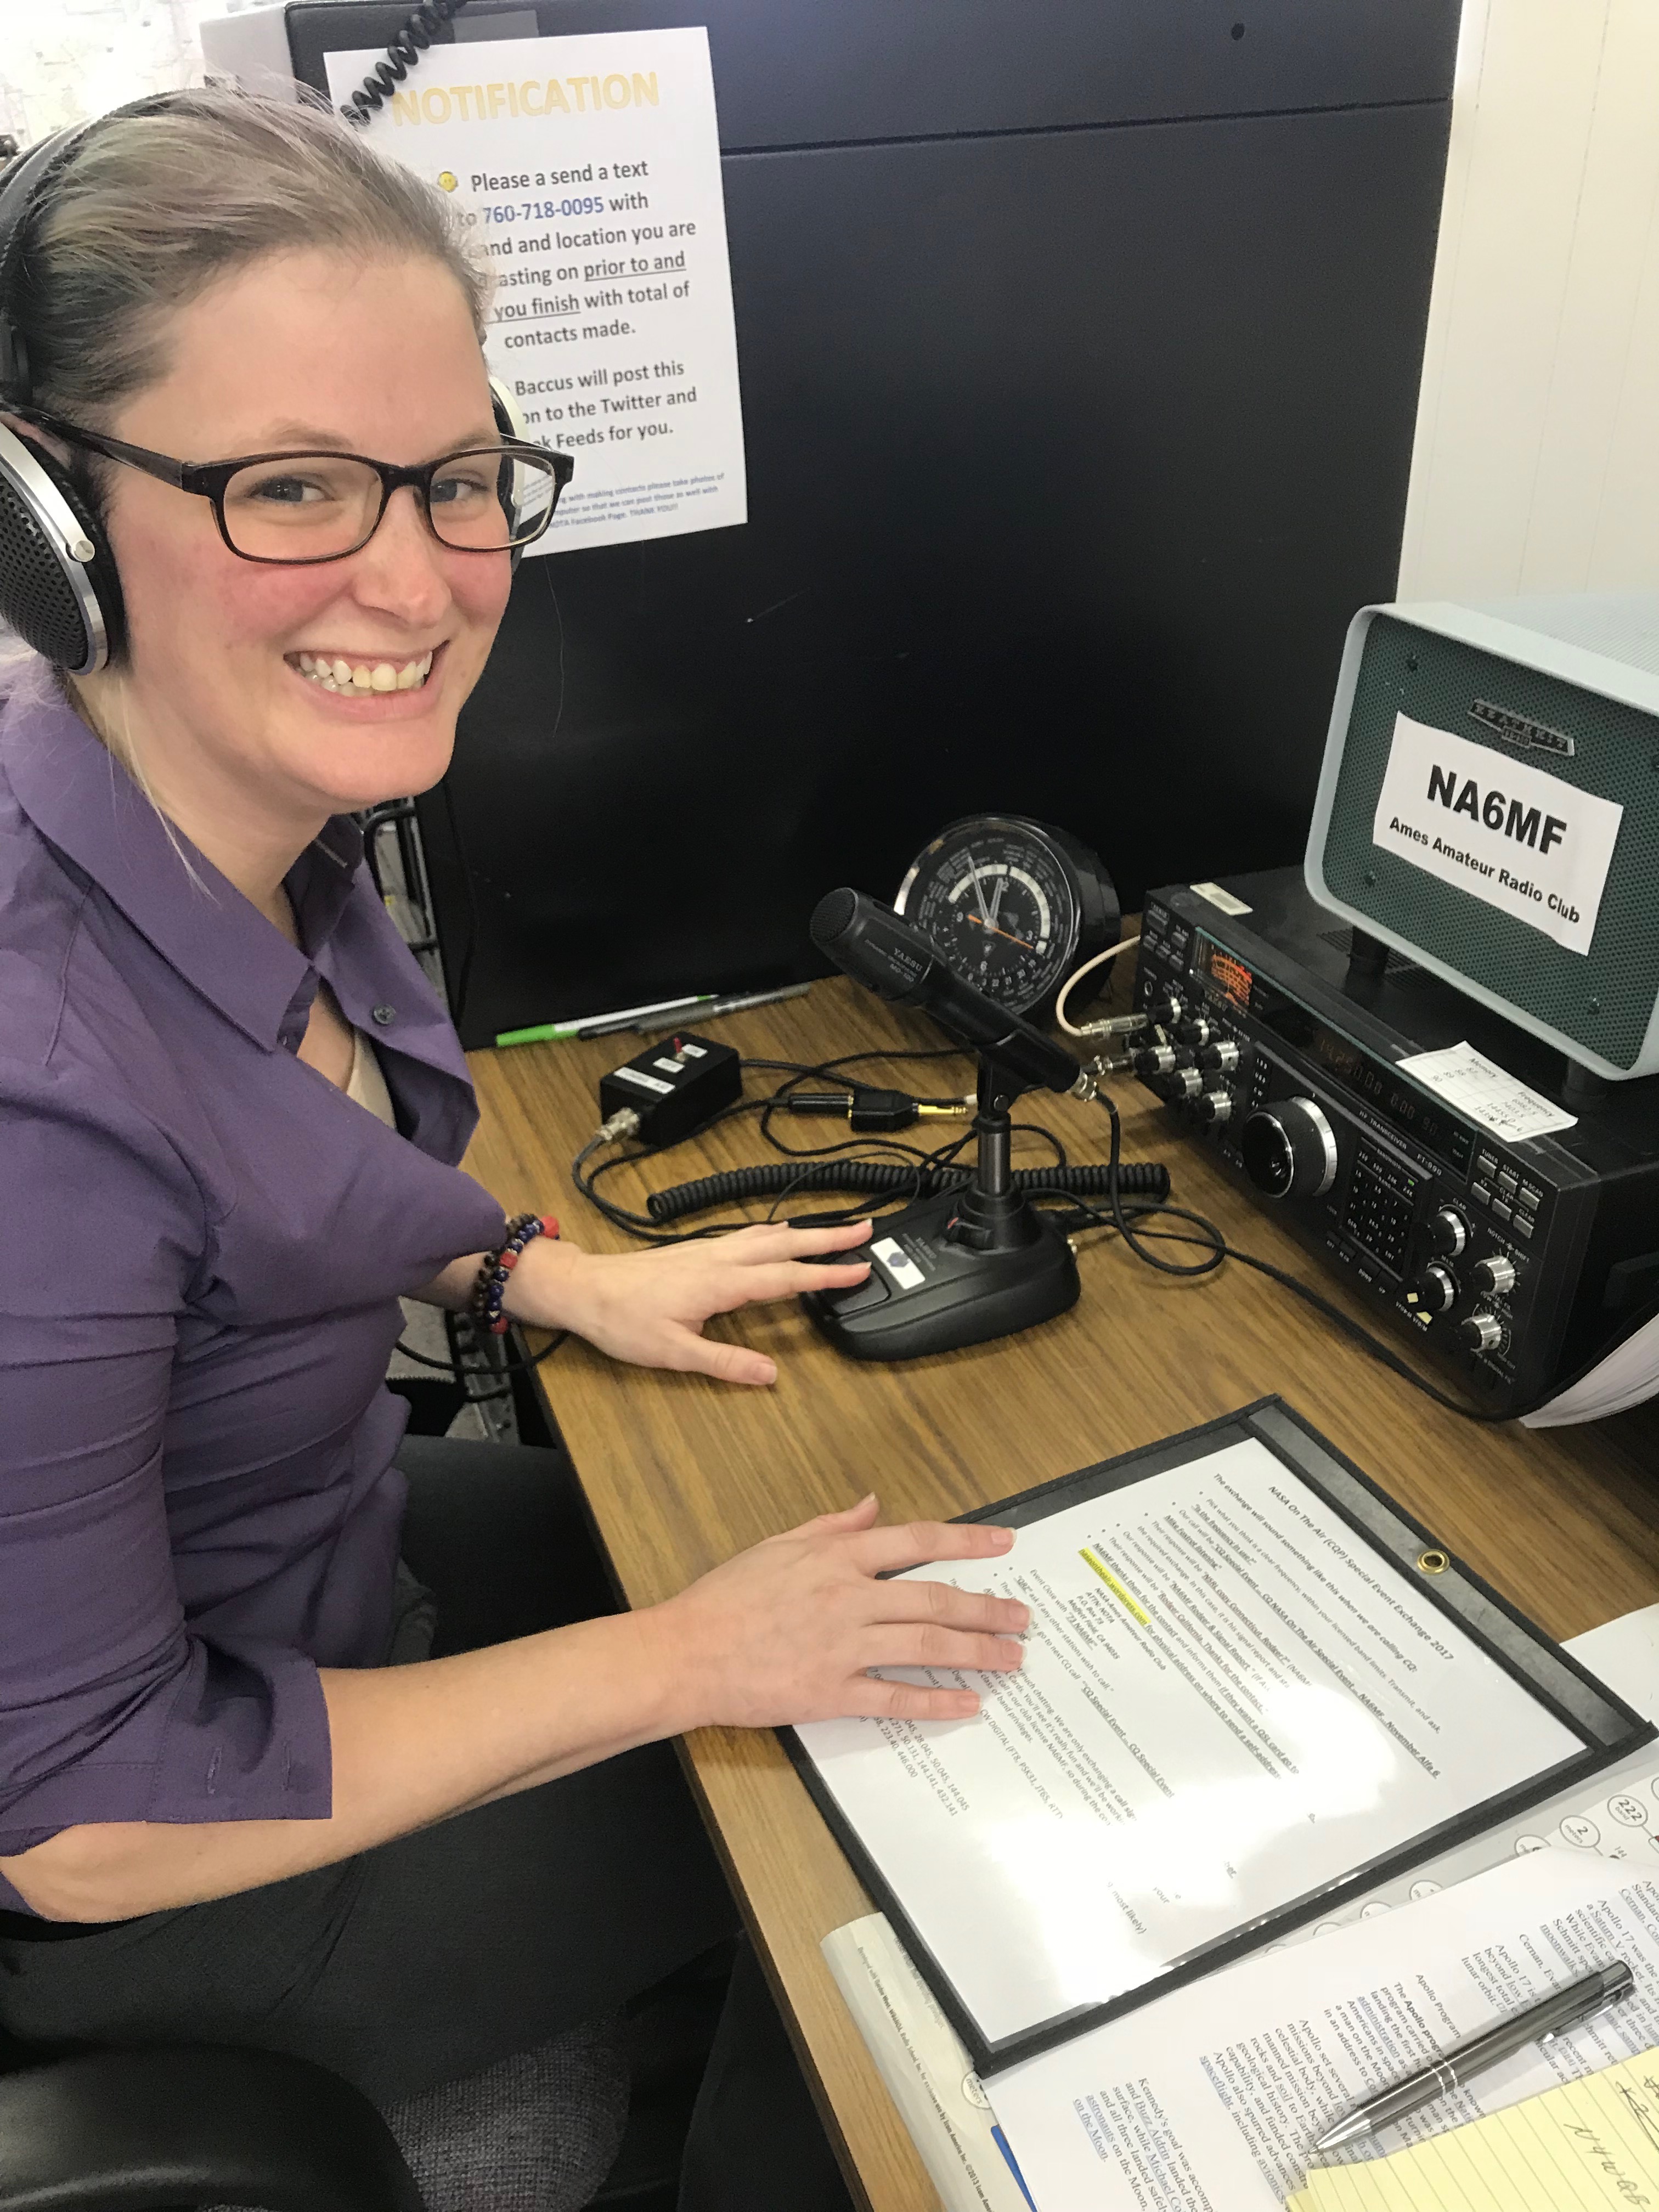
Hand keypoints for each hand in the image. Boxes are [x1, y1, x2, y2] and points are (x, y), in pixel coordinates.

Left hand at [504, 1218, 872, 1384]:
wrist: (585, 1289)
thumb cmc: (622, 1321)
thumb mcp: (673, 1353)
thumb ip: (724, 1363)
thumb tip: (768, 1375)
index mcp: (720, 1283)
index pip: (786, 1277)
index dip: (826, 1274)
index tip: (860, 1269)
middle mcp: (719, 1259)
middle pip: (785, 1243)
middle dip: (829, 1236)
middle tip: (866, 1230)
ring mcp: (708, 1251)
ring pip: (767, 1234)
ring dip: (805, 1230)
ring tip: (836, 1228)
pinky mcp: (696, 1252)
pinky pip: (747, 1235)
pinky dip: (775, 1232)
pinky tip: (778, 1233)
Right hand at [648, 1495, 1027, 1726]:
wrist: (684, 1654)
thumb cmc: (725, 1599)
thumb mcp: (777, 1545)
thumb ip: (831, 1526)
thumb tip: (872, 1506)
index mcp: (835, 1557)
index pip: (915, 1540)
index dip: (966, 1542)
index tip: (1003, 1544)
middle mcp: (847, 1598)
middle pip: (933, 1599)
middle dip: (985, 1607)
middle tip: (1021, 1615)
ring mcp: (841, 1648)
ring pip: (925, 1645)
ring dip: (976, 1651)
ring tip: (1011, 1657)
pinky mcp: (830, 1692)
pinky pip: (895, 1697)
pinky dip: (936, 1701)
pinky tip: (968, 1703)